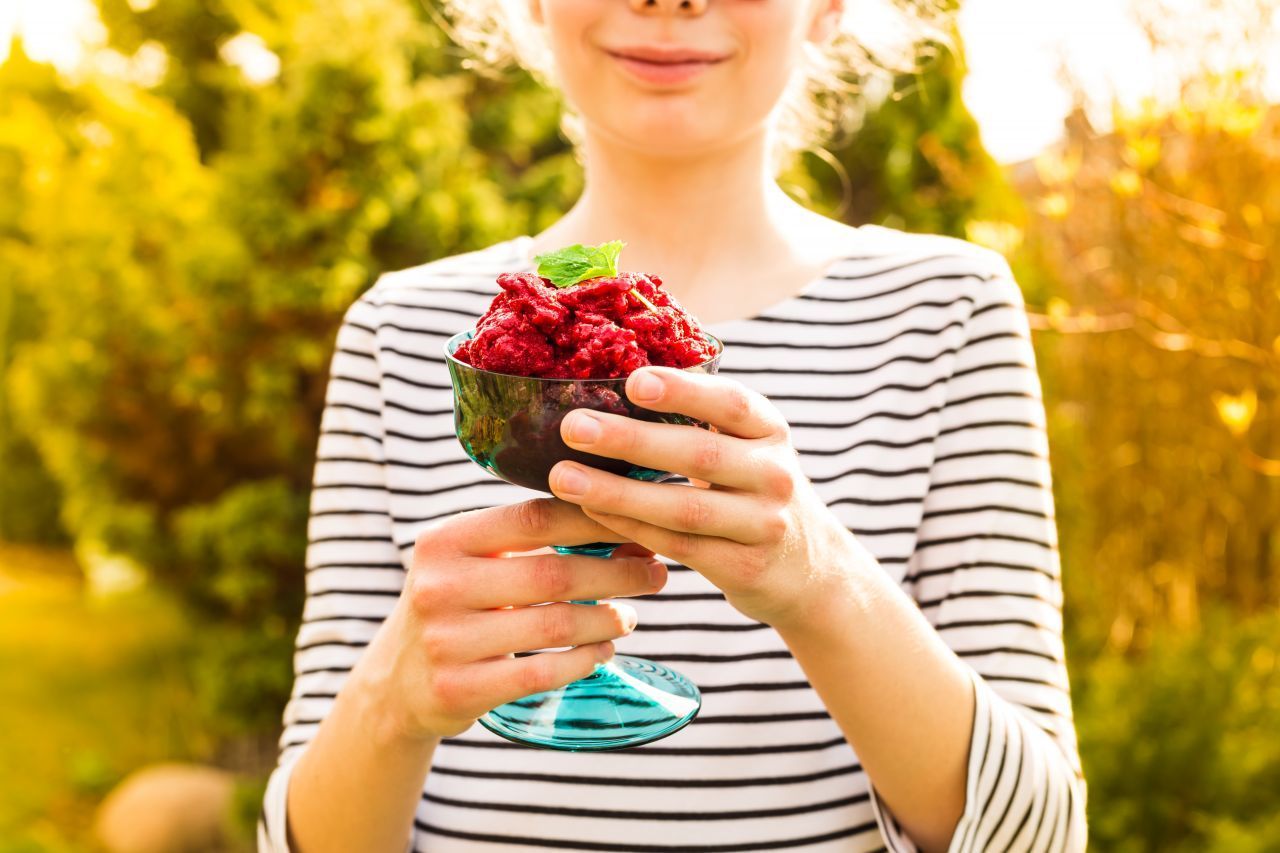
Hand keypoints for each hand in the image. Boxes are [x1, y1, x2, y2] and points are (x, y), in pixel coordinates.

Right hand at [359, 499, 665, 741]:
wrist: (397, 684)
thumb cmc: (456, 607)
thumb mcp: (470, 562)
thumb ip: (526, 539)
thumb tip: (624, 518)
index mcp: (446, 540)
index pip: (535, 517)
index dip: (596, 519)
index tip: (640, 524)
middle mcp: (439, 586)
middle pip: (553, 573)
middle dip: (617, 573)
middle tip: (656, 574)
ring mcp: (445, 641)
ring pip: (555, 625)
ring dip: (607, 619)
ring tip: (631, 615)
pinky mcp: (458, 690)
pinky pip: (542, 673)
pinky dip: (584, 660)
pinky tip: (603, 651)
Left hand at [547, 367, 869, 630]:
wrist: (809, 570)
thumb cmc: (752, 492)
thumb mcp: (746, 448)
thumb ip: (698, 422)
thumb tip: (607, 387)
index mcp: (770, 430)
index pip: (731, 403)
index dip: (683, 390)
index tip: (632, 381)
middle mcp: (773, 474)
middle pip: (700, 453)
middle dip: (630, 440)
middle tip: (572, 427)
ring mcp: (762, 524)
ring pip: (683, 508)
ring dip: (617, 493)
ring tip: (564, 478)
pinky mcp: (744, 568)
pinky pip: (677, 546)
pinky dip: (630, 528)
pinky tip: (591, 513)